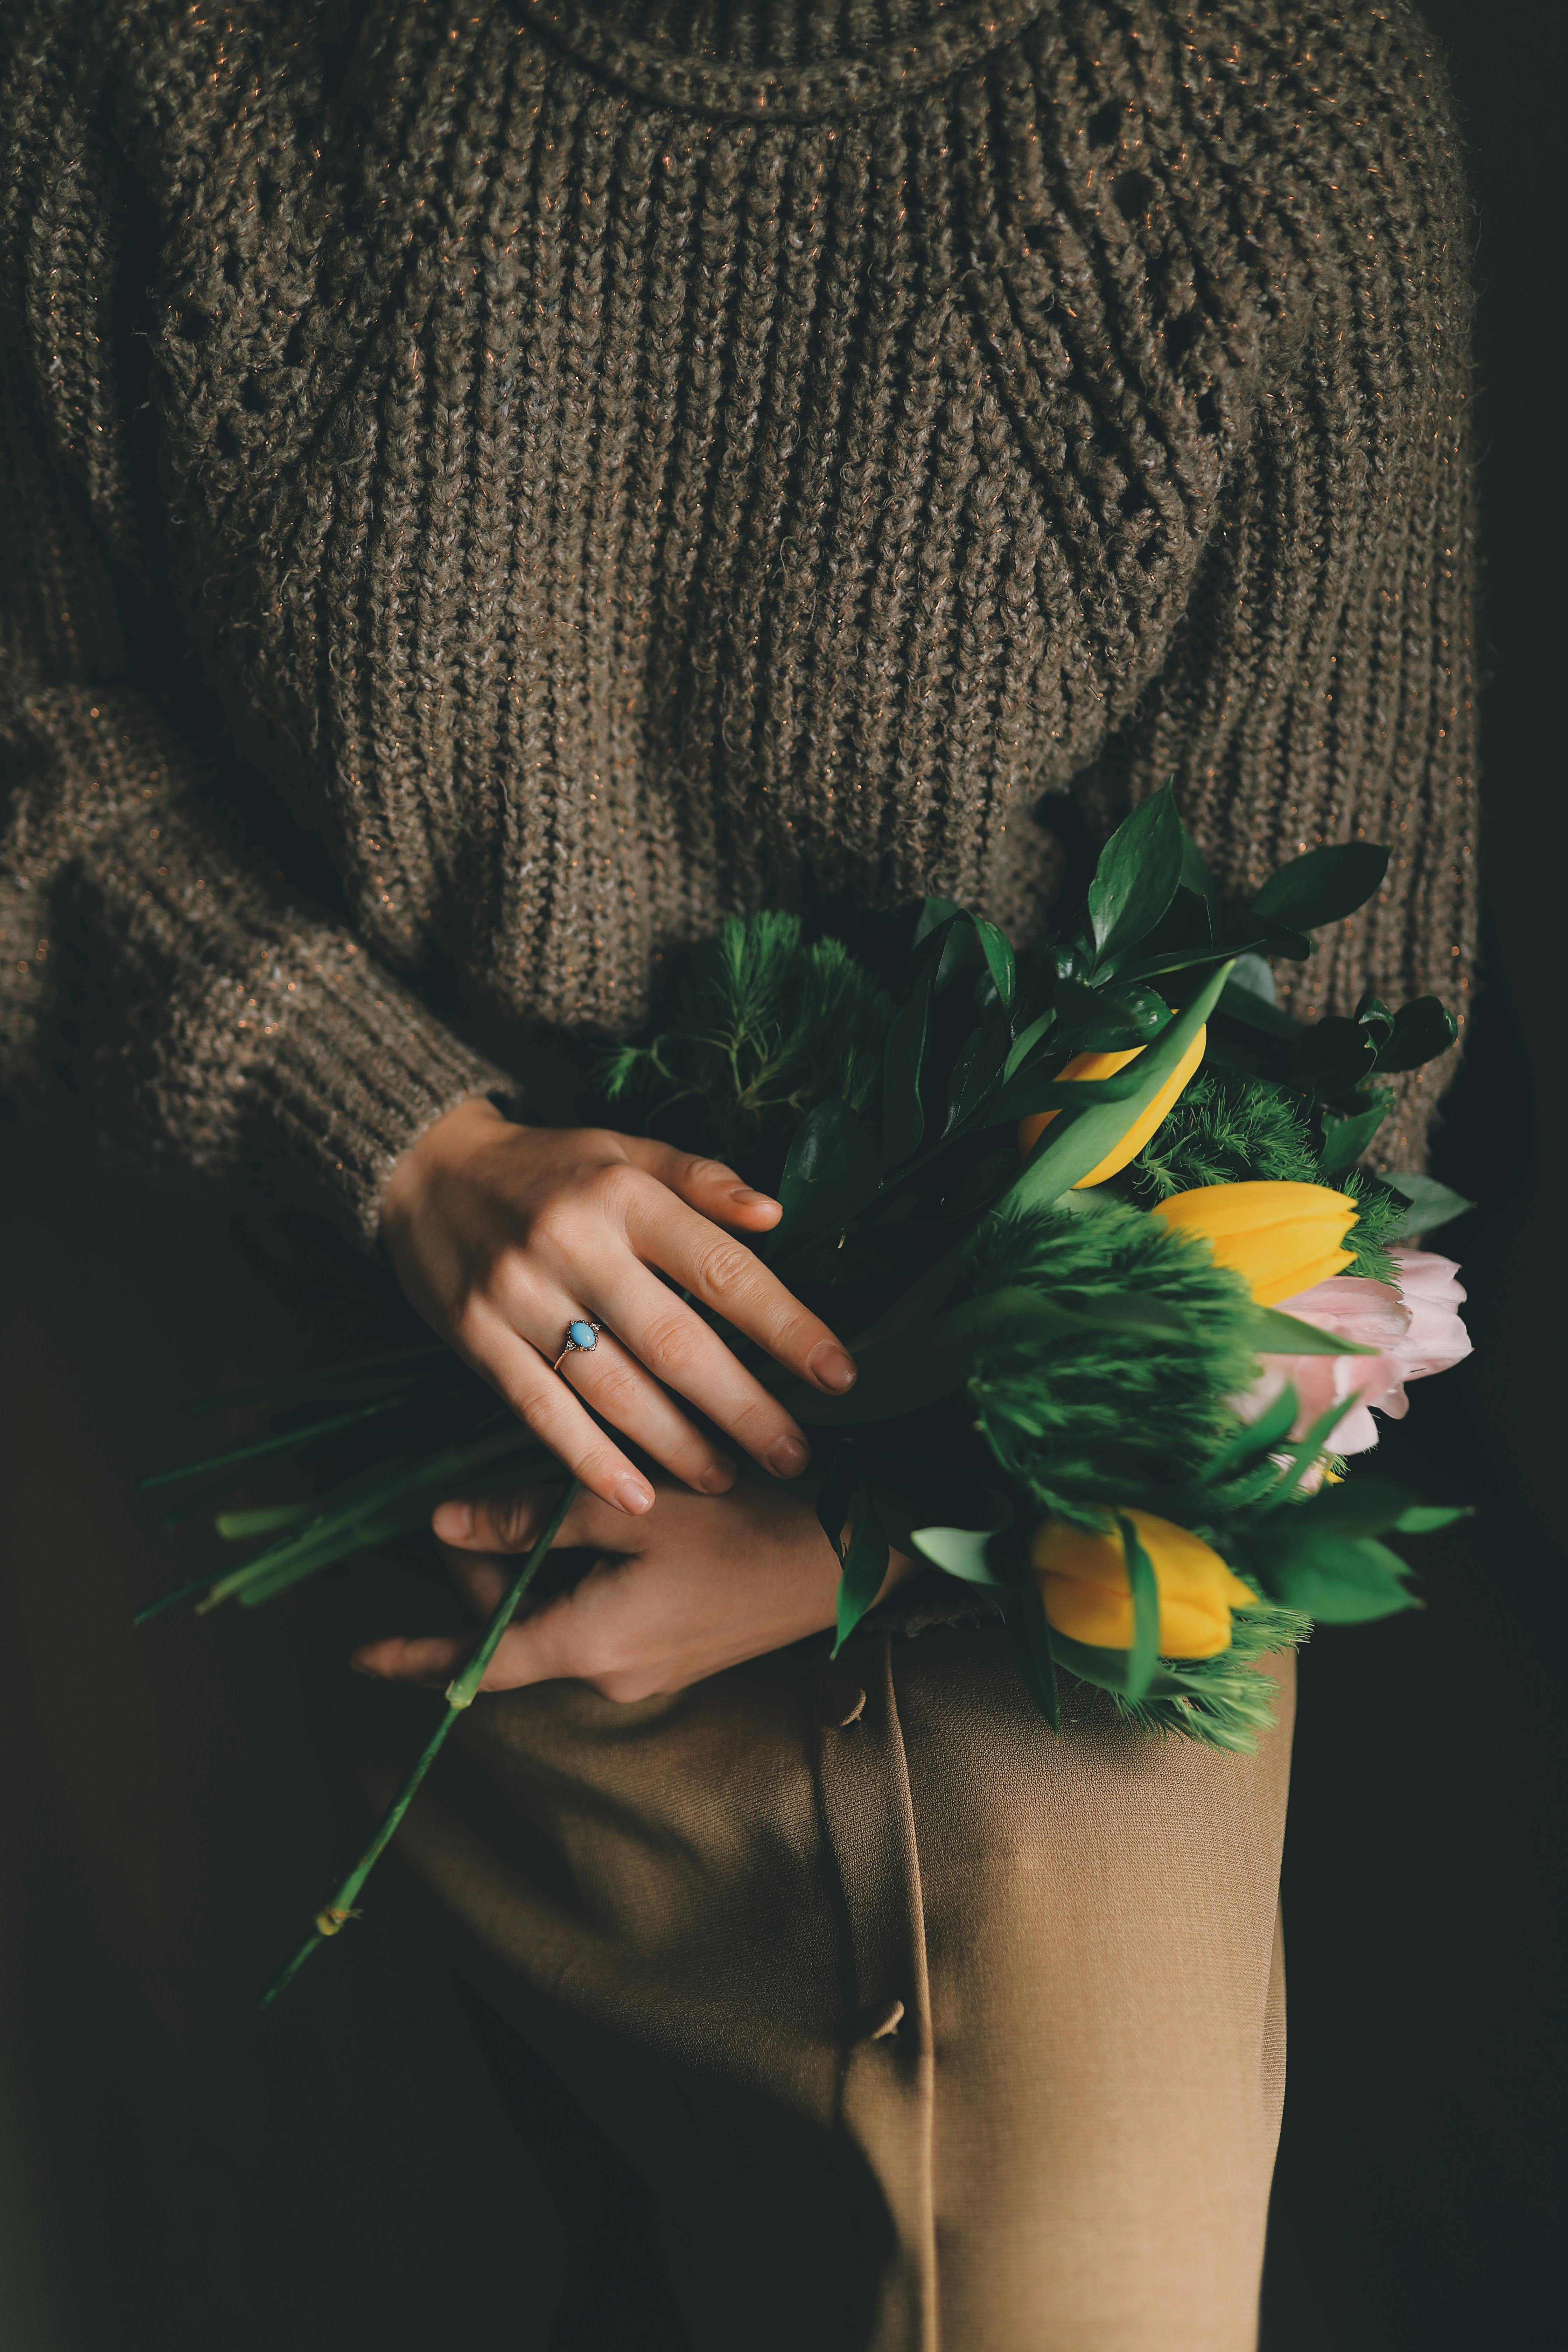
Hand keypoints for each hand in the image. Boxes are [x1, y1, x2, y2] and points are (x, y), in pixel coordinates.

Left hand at [349, 1479, 912, 1702]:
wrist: (858, 1551)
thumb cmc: (748, 1518)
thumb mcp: (630, 1504)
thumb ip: (528, 1516)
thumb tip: (443, 1525)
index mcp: (590, 1646)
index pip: (476, 1667)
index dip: (414, 1659)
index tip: (356, 1655)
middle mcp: (614, 1674)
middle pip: (518, 1628)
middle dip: (488, 1573)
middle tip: (476, 1504)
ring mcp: (652, 1666)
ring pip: (563, 1615)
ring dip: (541, 1565)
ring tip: (544, 1499)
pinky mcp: (684, 1647)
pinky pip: (605, 1616)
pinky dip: (585, 1573)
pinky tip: (601, 1518)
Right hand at [380, 1098, 857, 1516]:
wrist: (425, 1171)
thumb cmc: (550, 1168)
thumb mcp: (625, 1150)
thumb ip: (702, 1180)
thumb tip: (776, 1215)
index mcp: (625, 1195)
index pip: (723, 1269)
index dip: (786, 1326)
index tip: (838, 1375)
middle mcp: (574, 1245)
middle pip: (676, 1341)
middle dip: (743, 1406)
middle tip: (795, 1453)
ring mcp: (520, 1295)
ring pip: (613, 1387)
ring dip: (677, 1443)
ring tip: (729, 1477)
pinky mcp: (477, 1338)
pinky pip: (541, 1411)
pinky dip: (590, 1460)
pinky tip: (637, 1495)